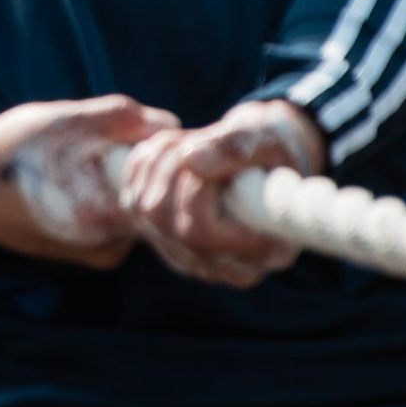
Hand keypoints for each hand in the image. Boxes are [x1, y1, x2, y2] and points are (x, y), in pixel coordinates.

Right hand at [0, 95, 178, 268]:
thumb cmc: (7, 152)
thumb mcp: (64, 120)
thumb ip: (122, 119)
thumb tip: (170, 124)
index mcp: (107, 216)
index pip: (167, 186)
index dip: (162, 153)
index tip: (140, 132)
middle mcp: (110, 248)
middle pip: (153, 197)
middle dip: (138, 164)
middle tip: (107, 139)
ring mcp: (99, 255)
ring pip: (133, 208)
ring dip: (119, 180)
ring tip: (82, 157)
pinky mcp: (86, 254)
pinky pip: (114, 219)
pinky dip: (104, 195)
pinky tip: (75, 177)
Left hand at [118, 100, 325, 288]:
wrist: (261, 158)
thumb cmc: (272, 150)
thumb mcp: (267, 140)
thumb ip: (236, 148)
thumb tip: (191, 161)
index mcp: (264, 252)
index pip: (199, 231)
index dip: (191, 186)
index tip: (204, 149)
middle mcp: (225, 267)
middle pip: (167, 222)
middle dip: (170, 169)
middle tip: (190, 139)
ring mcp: (192, 257)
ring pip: (145, 209)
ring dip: (154, 163)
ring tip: (181, 140)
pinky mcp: (165, 239)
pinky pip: (133, 202)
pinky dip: (140, 168)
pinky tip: (164, 150)